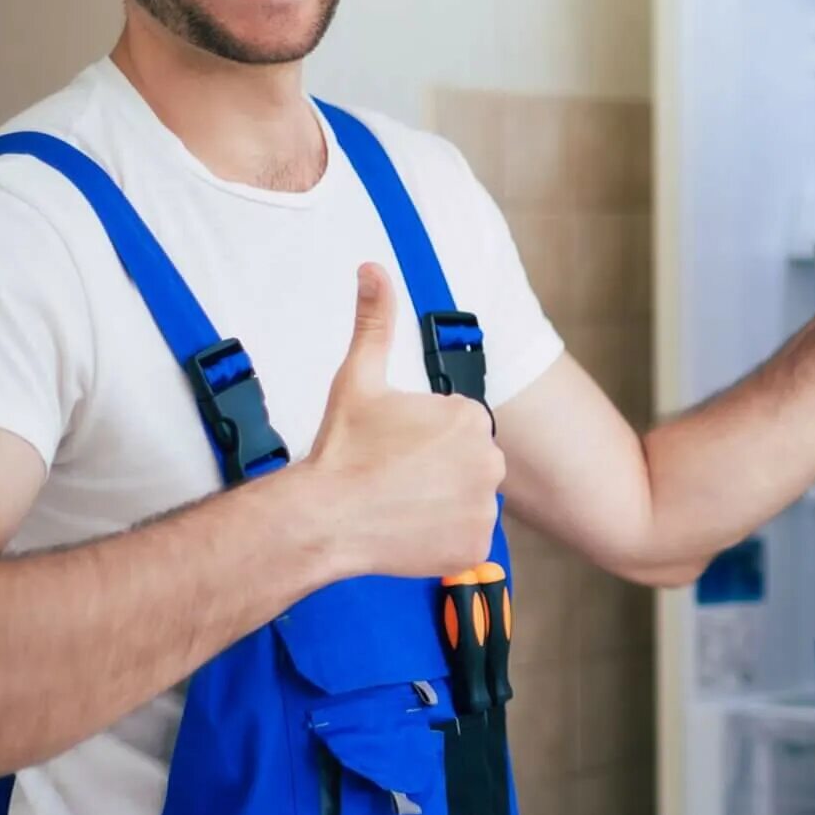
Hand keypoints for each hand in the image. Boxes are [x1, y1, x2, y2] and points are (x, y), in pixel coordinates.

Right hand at [302, 264, 504, 577]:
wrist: (324, 517)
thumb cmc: (342, 448)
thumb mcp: (358, 377)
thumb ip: (374, 321)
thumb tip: (372, 269)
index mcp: (470, 417)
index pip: (457, 424)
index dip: (422, 436)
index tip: (393, 446)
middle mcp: (489, 459)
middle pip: (467, 461)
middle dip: (437, 467)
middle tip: (394, 476)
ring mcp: (485, 506)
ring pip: (467, 497)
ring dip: (441, 500)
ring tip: (399, 502)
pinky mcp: (476, 545)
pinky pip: (465, 536)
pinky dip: (443, 536)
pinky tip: (409, 527)